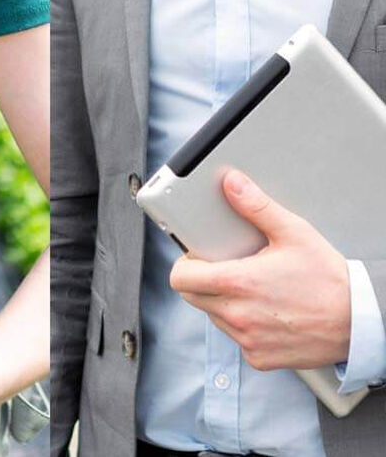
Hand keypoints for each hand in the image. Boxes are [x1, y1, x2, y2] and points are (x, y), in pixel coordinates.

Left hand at [170, 169, 350, 370]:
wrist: (360, 322)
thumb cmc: (330, 280)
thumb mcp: (294, 234)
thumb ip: (257, 207)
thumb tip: (232, 184)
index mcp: (238, 283)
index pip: (180, 278)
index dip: (185, 266)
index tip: (200, 259)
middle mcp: (238, 315)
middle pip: (193, 297)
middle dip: (203, 282)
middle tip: (228, 270)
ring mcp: (247, 339)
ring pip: (214, 318)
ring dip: (224, 304)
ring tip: (254, 292)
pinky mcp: (259, 357)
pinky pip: (238, 339)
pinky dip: (245, 327)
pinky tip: (268, 313)